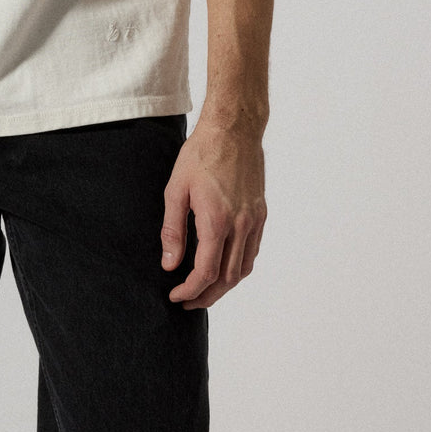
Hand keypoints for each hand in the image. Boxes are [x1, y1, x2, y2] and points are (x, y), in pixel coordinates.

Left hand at [161, 119, 266, 308]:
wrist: (233, 130)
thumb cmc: (200, 155)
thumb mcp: (176, 189)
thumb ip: (173, 230)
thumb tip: (169, 264)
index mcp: (216, 222)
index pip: (205, 273)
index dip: (190, 290)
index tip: (175, 296)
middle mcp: (240, 226)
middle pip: (227, 279)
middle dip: (207, 296)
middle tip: (188, 301)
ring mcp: (253, 221)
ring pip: (243, 269)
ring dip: (224, 286)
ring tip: (204, 290)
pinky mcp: (260, 214)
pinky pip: (252, 252)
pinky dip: (239, 267)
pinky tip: (224, 267)